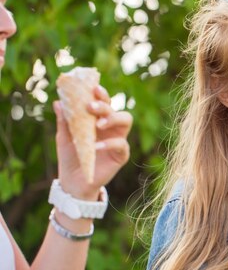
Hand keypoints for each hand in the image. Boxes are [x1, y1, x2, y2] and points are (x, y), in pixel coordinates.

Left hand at [55, 85, 132, 199]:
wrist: (73, 181)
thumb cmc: (71, 157)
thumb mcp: (64, 137)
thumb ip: (64, 121)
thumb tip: (58, 102)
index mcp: (99, 120)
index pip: (105, 102)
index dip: (102, 94)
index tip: (93, 88)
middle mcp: (111, 127)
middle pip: (116, 108)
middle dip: (105, 105)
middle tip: (90, 106)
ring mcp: (118, 140)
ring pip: (126, 121)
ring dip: (113, 118)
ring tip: (98, 124)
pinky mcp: (121, 155)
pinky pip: (121, 144)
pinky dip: (109, 143)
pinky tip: (96, 146)